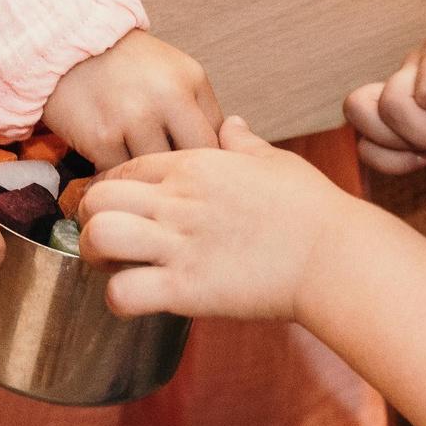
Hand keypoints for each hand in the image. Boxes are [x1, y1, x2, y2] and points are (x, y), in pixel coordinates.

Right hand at [40, 28, 221, 163]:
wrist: (66, 43)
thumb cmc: (126, 64)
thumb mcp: (174, 72)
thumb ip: (200, 109)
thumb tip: (227, 153)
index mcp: (191, 79)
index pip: (218, 138)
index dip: (209, 160)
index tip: (197, 170)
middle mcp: (167, 96)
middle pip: (194, 159)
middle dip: (184, 175)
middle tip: (172, 182)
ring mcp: (133, 118)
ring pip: (157, 171)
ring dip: (147, 176)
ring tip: (140, 172)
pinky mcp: (101, 138)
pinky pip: (121, 176)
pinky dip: (117, 176)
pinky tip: (113, 167)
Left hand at [79, 117, 362, 320]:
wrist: (335, 255)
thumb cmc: (312, 209)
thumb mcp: (274, 161)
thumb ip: (243, 143)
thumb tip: (232, 124)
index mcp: (196, 165)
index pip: (125, 167)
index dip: (112, 189)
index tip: (119, 209)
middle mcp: (179, 200)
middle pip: (98, 197)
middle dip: (90, 219)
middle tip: (106, 240)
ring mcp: (179, 244)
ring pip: (98, 237)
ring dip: (94, 256)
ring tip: (113, 269)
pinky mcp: (187, 289)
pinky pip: (123, 293)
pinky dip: (119, 300)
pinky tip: (138, 300)